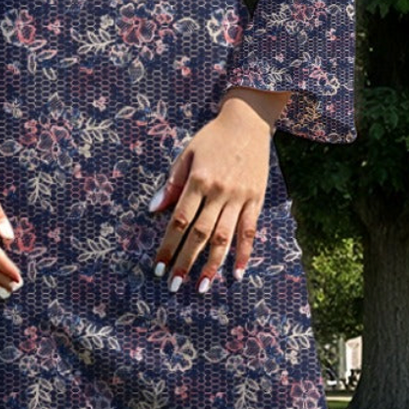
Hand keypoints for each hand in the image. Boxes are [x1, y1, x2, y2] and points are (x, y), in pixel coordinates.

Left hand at [151, 89, 287, 290]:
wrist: (248, 121)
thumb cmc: (212, 138)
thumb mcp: (187, 154)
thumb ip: (172, 183)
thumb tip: (153, 209)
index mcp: (198, 180)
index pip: (180, 220)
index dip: (168, 245)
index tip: (158, 266)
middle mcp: (219, 192)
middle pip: (200, 234)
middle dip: (185, 262)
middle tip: (174, 285)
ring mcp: (240, 197)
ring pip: (224, 237)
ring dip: (213, 264)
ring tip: (202, 287)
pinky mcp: (256, 199)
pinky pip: (250, 231)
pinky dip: (245, 253)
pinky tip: (238, 273)